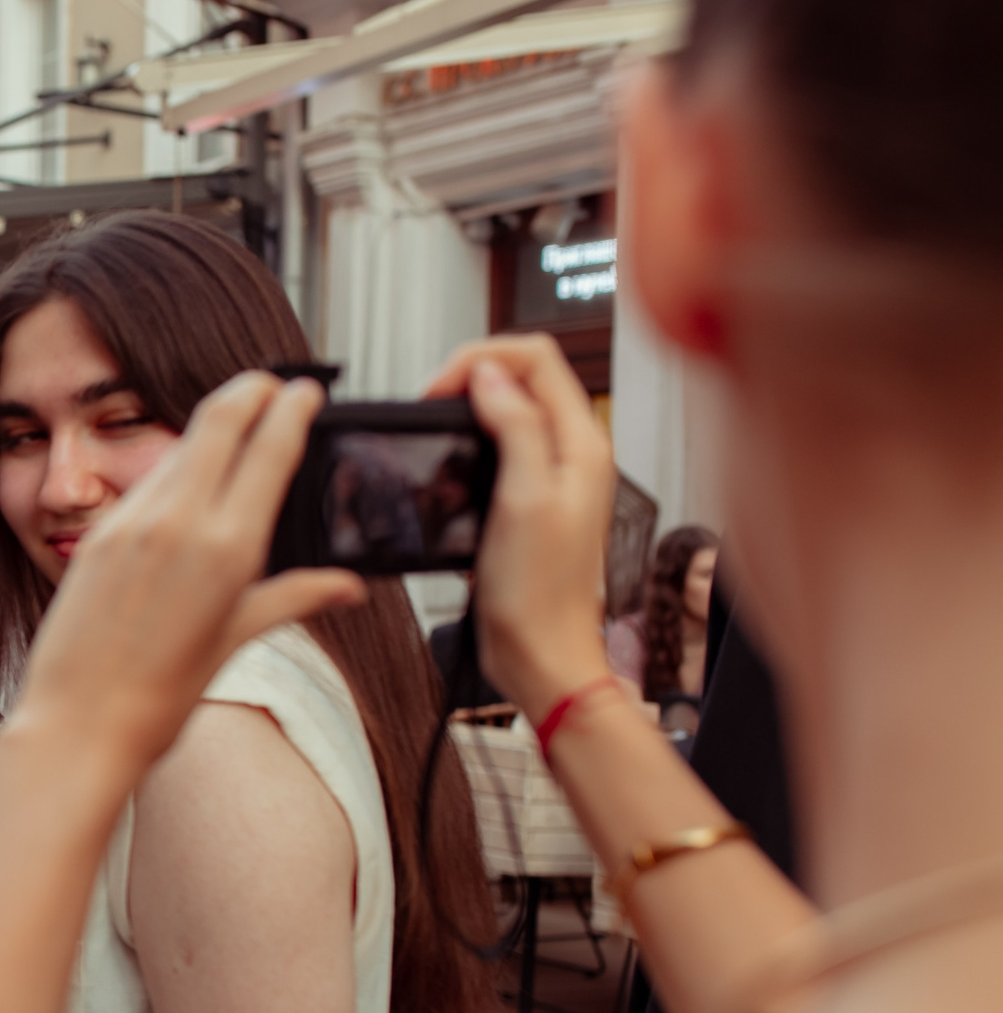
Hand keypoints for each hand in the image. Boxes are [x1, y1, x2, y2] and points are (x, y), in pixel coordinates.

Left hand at [5, 372, 363, 786]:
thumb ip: (293, 598)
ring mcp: (132, 523)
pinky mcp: (96, 534)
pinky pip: (144, 484)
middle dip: (250, 390)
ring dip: (210, 427)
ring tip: (233, 426)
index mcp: (228, 548)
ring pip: (179, 447)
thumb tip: (348, 586)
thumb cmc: (160, 699)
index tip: (304, 390)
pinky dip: (172, 469)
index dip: (290, 408)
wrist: (78, 724)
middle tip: (270, 383)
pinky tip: (183, 481)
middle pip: (219, 419)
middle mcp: (179, 522)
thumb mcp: (235, 641)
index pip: (269, 448)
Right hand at [424, 336, 618, 714]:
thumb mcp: (524, 498)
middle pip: (520, 380)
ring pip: (505, 416)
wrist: (541, 654)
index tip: (440, 391)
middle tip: (431, 414)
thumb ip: (515, 426)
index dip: (482, 361)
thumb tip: (489, 375)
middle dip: (469, 385)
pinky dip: (465, 461)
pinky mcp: (528, 504)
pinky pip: (496, 457)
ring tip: (438, 452)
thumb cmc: (540, 592)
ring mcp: (550, 478)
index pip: (536, 358)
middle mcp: (571, 453)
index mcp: (581, 443)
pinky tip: (448, 489)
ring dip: (465, 422)